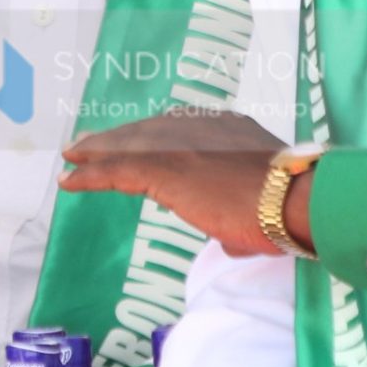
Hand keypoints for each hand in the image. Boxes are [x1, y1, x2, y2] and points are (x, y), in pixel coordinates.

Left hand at [62, 110, 299, 257]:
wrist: (296, 201)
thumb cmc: (290, 211)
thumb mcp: (261, 208)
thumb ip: (238, 219)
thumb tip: (232, 239)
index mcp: (226, 131)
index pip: (176, 132)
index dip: (147, 138)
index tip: (129, 144)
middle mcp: (200, 127)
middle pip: (145, 132)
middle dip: (114, 139)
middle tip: (84, 146)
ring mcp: (181, 144)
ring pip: (126, 146)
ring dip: (95, 153)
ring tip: (72, 159)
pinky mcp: (164, 167)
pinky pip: (116, 169)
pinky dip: (89, 175)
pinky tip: (69, 180)